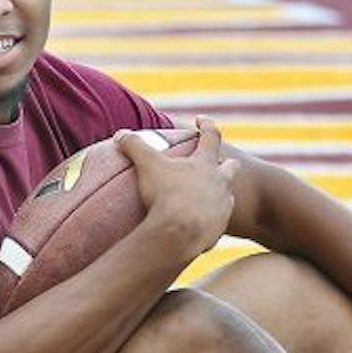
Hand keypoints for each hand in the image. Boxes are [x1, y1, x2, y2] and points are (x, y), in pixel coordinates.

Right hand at [118, 116, 238, 257]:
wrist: (180, 232)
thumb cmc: (167, 193)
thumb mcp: (147, 165)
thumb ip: (134, 146)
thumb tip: (120, 134)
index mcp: (205, 163)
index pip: (211, 136)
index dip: (207, 125)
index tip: (201, 120)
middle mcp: (220, 182)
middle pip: (231, 166)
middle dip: (226, 162)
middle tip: (217, 162)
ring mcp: (222, 206)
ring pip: (227, 195)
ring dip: (218, 193)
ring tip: (203, 197)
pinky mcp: (219, 228)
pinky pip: (217, 222)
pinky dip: (210, 220)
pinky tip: (198, 224)